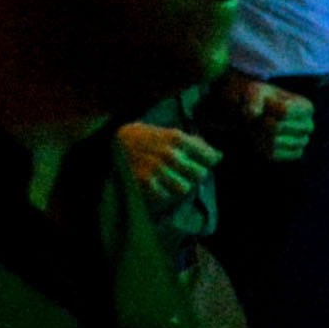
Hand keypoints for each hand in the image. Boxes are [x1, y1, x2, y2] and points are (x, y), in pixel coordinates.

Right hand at [112, 116, 219, 231]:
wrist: (110, 142)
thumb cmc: (142, 136)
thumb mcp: (166, 132)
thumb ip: (192, 142)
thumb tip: (218, 156)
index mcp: (177, 138)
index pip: (210, 157)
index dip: (209, 161)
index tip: (204, 162)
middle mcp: (170, 153)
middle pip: (200, 175)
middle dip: (194, 174)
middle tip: (183, 170)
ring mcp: (157, 169)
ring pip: (185, 188)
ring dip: (179, 185)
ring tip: (170, 179)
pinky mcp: (145, 182)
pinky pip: (165, 195)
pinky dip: (163, 192)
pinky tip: (157, 184)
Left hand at [247, 80, 324, 165]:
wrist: (260, 114)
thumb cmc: (261, 100)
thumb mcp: (256, 92)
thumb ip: (254, 99)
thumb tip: (253, 114)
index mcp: (306, 107)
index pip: (284, 112)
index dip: (267, 109)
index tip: (263, 105)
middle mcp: (308, 126)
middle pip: (278, 127)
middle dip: (261, 123)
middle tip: (256, 118)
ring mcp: (302, 142)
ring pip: (275, 142)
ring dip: (259, 135)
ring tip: (256, 128)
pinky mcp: (291, 155)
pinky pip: (275, 154)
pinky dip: (263, 147)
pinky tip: (260, 139)